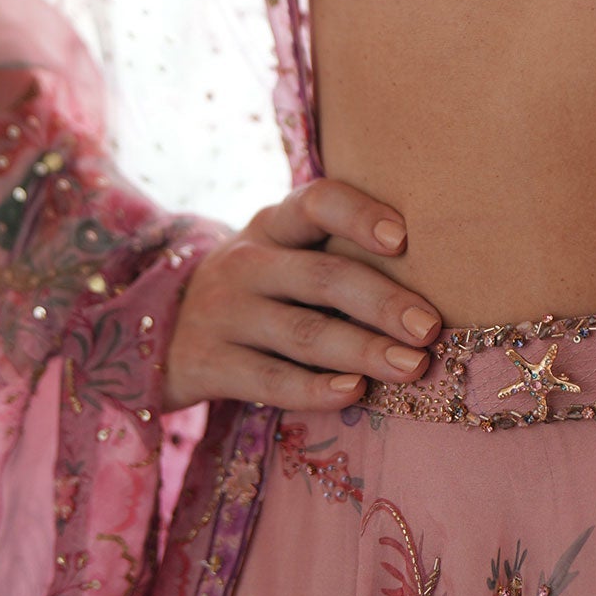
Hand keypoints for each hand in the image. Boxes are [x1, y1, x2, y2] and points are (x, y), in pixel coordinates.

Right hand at [163, 177, 441, 413]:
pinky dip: (314, 389)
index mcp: (273, 224)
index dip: (359, 215)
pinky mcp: (207, 364)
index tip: (404, 238)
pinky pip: (269, 379)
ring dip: (363, 351)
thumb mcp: (282, 254)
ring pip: (303, 332)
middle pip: (322, 276)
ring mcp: (223, 312)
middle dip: (383, 302)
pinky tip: (354, 392)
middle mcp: (246, 261)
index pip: (316, 202)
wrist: (159, 330)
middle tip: (429, 327)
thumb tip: (436, 275)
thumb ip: (336, 255)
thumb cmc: (258, 287)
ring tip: (411, 365)